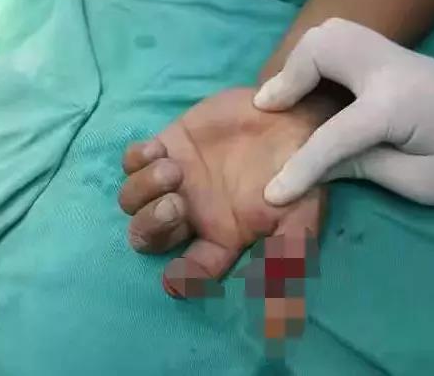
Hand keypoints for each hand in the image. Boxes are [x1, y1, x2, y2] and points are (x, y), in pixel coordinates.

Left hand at [119, 88, 337, 336]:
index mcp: (220, 238)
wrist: (294, 113)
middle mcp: (192, 215)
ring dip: (144, 191)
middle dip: (153, 226)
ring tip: (173, 169)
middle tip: (177, 205)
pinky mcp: (169, 146)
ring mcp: (176, 180)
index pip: (190, 270)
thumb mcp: (301, 217)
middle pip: (148, 237)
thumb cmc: (299, 168)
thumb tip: (279, 319)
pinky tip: (159, 151)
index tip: (178, 275)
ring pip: (133, 202)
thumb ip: (287, 260)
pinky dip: (136, 160)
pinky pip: (132, 161)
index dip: (180, 277)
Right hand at [254, 18, 433, 205]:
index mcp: (396, 105)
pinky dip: (317, 59)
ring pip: (331, 33)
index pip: (333, 135)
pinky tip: (315, 89)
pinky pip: (343, 41)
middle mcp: (389, 67)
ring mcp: (393, 54)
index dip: (299, 168)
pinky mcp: (395, 57)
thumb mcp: (424, 183)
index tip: (271, 194)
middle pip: (322, 47)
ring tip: (288, 97)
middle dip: (288, 77)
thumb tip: (318, 166)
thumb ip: (365, 169)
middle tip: (271, 112)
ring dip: (301, 61)